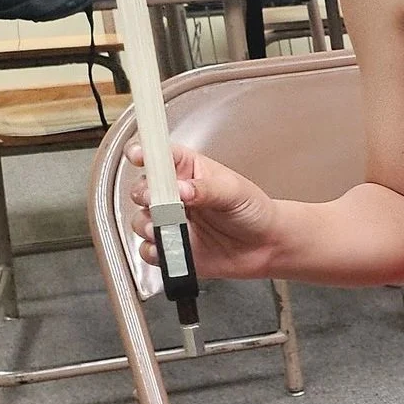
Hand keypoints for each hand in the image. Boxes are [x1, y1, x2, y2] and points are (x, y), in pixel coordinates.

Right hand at [126, 139, 280, 280]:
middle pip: (142, 188)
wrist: (266, 246)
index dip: (144, 152)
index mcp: (188, 170)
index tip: (138, 155)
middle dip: (144, 194)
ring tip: (164, 228)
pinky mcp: (171, 247)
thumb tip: (181, 189)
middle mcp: (173, 195)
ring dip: (147, 225)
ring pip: (141, 220)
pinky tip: (168, 249)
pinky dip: (153, 251)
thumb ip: (206, 189)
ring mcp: (170, 222)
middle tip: (155, 200)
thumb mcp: (234, 191)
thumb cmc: (253, 210)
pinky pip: (149, 250)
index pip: (159, 155)